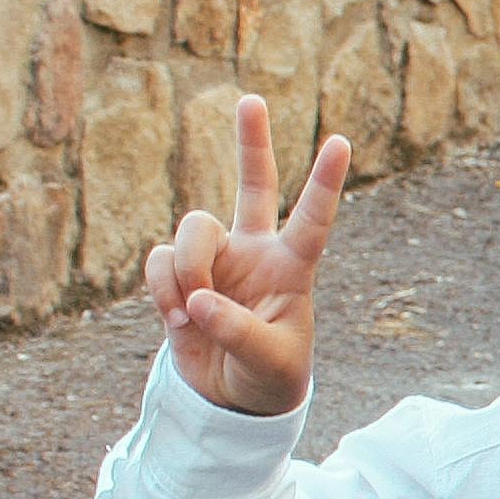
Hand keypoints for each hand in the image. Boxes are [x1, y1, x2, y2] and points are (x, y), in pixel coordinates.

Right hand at [147, 95, 349, 417]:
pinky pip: (158, 261)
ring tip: (191, 312)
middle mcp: (256, 252)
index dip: (324, 182)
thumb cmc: (270, 378)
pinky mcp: (179, 276)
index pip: (313, 219)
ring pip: (191, 230)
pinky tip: (177, 320)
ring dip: (186, 268)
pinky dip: (162, 289)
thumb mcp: (269, 362)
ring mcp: (217, 260)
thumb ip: (238, 332)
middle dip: (251, 143)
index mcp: (292, 268)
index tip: (341, 141)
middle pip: (253, 185)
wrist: (232, 399)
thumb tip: (198, 300)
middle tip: (252, 99)